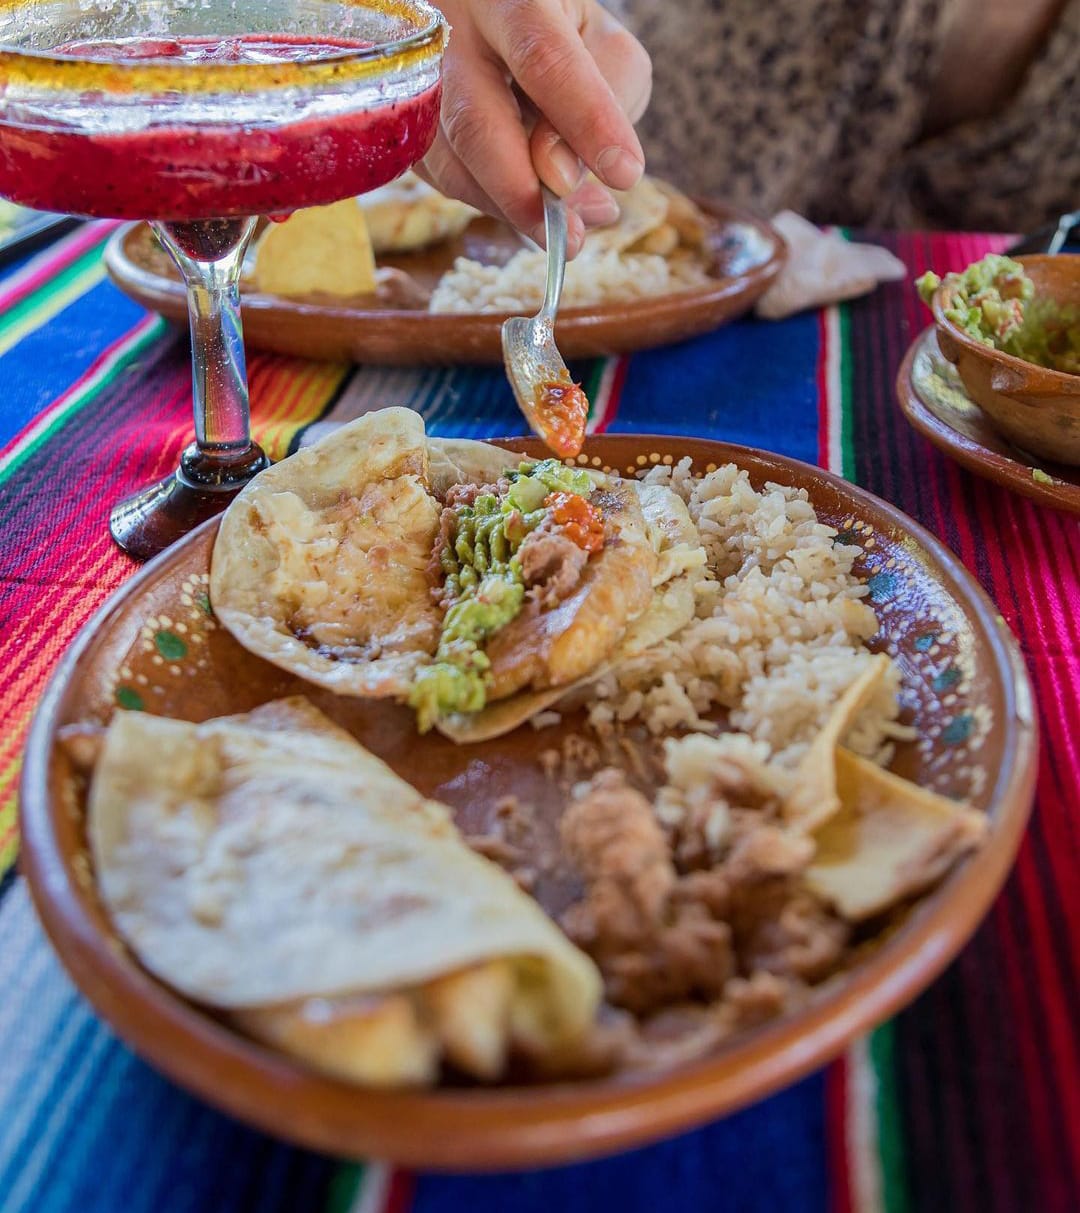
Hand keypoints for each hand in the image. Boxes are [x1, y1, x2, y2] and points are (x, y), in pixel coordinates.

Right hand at [418, 0, 650, 254]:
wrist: (485, 17)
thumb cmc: (556, 28)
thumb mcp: (601, 41)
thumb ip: (605, 97)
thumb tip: (565, 182)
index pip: (544, 58)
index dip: (586, 121)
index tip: (624, 175)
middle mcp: (446, 27)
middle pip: (475, 121)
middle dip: (526, 193)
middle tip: (570, 238)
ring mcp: (410, 75)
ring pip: (450, 162)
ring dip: (508, 210)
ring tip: (561, 228)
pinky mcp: (398, 118)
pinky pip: (438, 176)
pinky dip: (486, 202)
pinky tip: (525, 203)